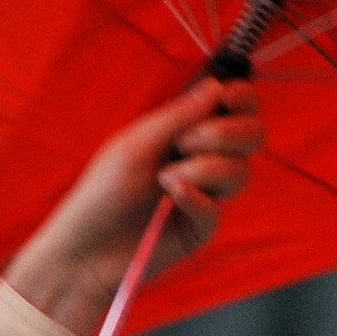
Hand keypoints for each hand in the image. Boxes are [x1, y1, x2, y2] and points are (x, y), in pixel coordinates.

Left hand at [1, 78, 263, 335]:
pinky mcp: (201, 227)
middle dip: (227, 132)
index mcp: (186, 129)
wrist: (84, 249)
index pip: (235, 105)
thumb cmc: (102, 192)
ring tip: (164, 178)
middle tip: (186, 142)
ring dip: (206, 168)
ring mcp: (206, 193)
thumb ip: (177, 116)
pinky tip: (169, 198)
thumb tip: (217, 86)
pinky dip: (194, 198)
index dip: (242, 95)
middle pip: (252, 134)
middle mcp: (203, 157)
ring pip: (241, 171)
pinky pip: (217, 208)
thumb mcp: (135, 144)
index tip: (228, 96)